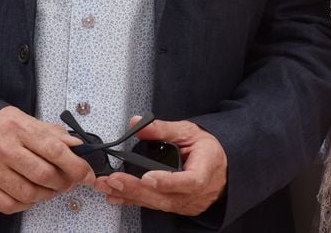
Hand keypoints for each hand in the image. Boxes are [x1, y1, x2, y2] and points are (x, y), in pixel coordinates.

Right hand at [0, 106, 94, 214]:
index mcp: (16, 125)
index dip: (76, 165)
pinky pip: (11, 205)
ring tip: (50, 187)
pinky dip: (27, 204)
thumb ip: (53, 134)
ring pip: (29, 194)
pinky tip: (30, 193)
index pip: (54, 149)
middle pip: (44, 175)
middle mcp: (0, 146)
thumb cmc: (2, 128)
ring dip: (47, 195)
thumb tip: (78, 147)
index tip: (87, 174)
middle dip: (63, 182)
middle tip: (69, 181)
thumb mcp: (27, 120)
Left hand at [94, 116, 226, 216]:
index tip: (148, 177)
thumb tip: (137, 123)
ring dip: (130, 195)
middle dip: (136, 189)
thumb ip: (163, 129)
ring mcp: (185, 204)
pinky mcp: (176, 207)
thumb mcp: (189, 131)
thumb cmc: (207, 149)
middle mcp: (195, 194)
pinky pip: (154, 205)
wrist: (221, 167)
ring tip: (108, 187)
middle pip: (165, 197)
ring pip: (156, 204)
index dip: (167, 181)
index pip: (188, 181)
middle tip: (114, 180)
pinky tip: (116, 196)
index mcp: (204, 172)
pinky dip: (134, 200)